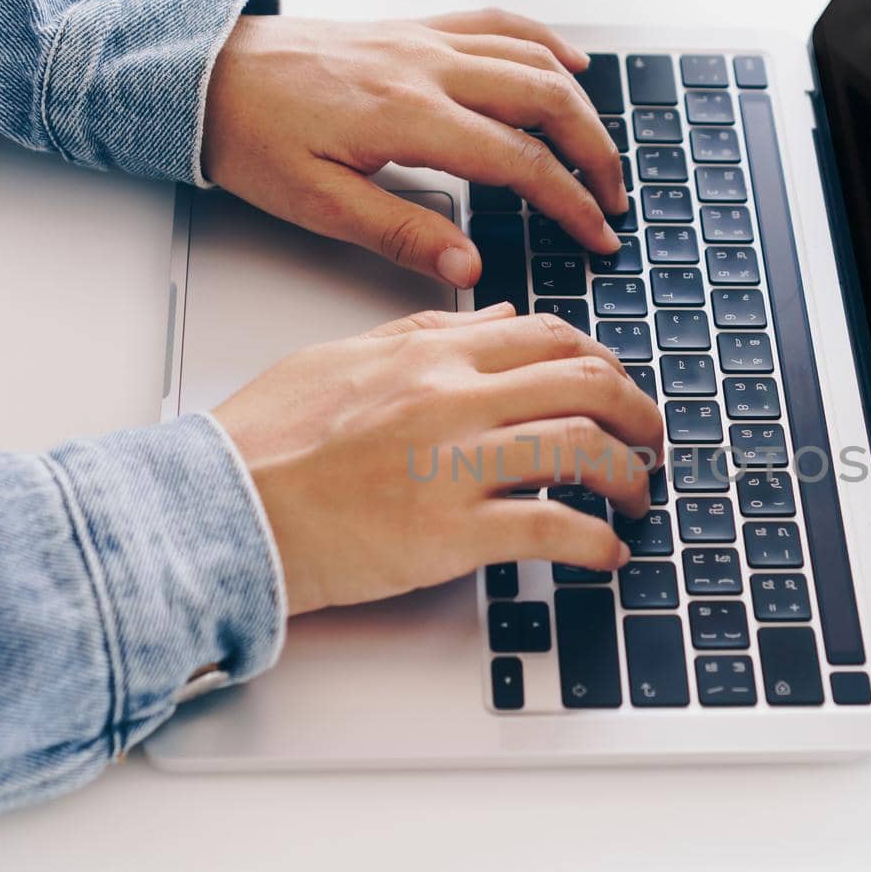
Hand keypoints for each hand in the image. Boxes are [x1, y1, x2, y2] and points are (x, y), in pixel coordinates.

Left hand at [202, 8, 626, 286]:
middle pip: (545, 99)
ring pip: (532, 57)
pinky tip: (570, 63)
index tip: (597, 236)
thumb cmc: (252, 137)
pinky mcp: (414, 29)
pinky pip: (497, 22)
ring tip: (601, 149)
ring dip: (580, 103)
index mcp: (407, 117)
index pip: (519, 161)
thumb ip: (399, 232)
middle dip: (595, 152)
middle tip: (614, 200)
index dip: (571, 203)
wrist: (205, 73)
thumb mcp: (316, 205)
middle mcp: (426, 68)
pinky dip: (544, 40)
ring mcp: (424, 40)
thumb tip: (468, 263)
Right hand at [212, 304, 663, 615]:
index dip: (603, 362)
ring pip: (584, 449)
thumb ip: (423, 333)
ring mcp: (455, 465)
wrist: (219, 512)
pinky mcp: (451, 534)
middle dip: (639, 413)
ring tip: (637, 498)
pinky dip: (595, 543)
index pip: (549, 337)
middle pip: (587, 384)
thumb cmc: (266, 444)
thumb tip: (495, 316)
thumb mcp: (340, 358)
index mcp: (430, 355)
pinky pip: (552, 530)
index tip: (617, 389)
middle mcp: (453, 399)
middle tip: (651, 442)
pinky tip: (605, 554)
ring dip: (630, 476)